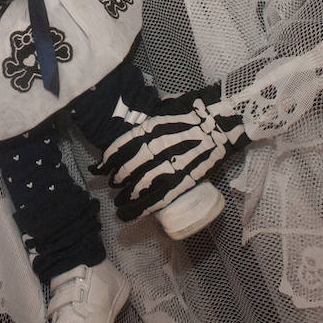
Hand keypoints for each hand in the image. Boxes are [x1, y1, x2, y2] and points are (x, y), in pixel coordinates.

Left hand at [91, 82, 249, 221]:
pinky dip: (145, 208)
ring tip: (120, 208)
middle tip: (113, 188)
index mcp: (149, 129)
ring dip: (127, 200)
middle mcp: (156, 148)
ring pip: (141, 187)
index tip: (99, 168)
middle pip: (128, 170)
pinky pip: (161, 197)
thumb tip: (139, 124)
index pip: (120, 148)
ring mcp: (170, 165)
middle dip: (117, 181)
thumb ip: (151, 118)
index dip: (107, 161)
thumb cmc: (193, 109)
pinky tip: (134, 215)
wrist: (223, 120)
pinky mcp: (185, 180)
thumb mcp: (165, 107)